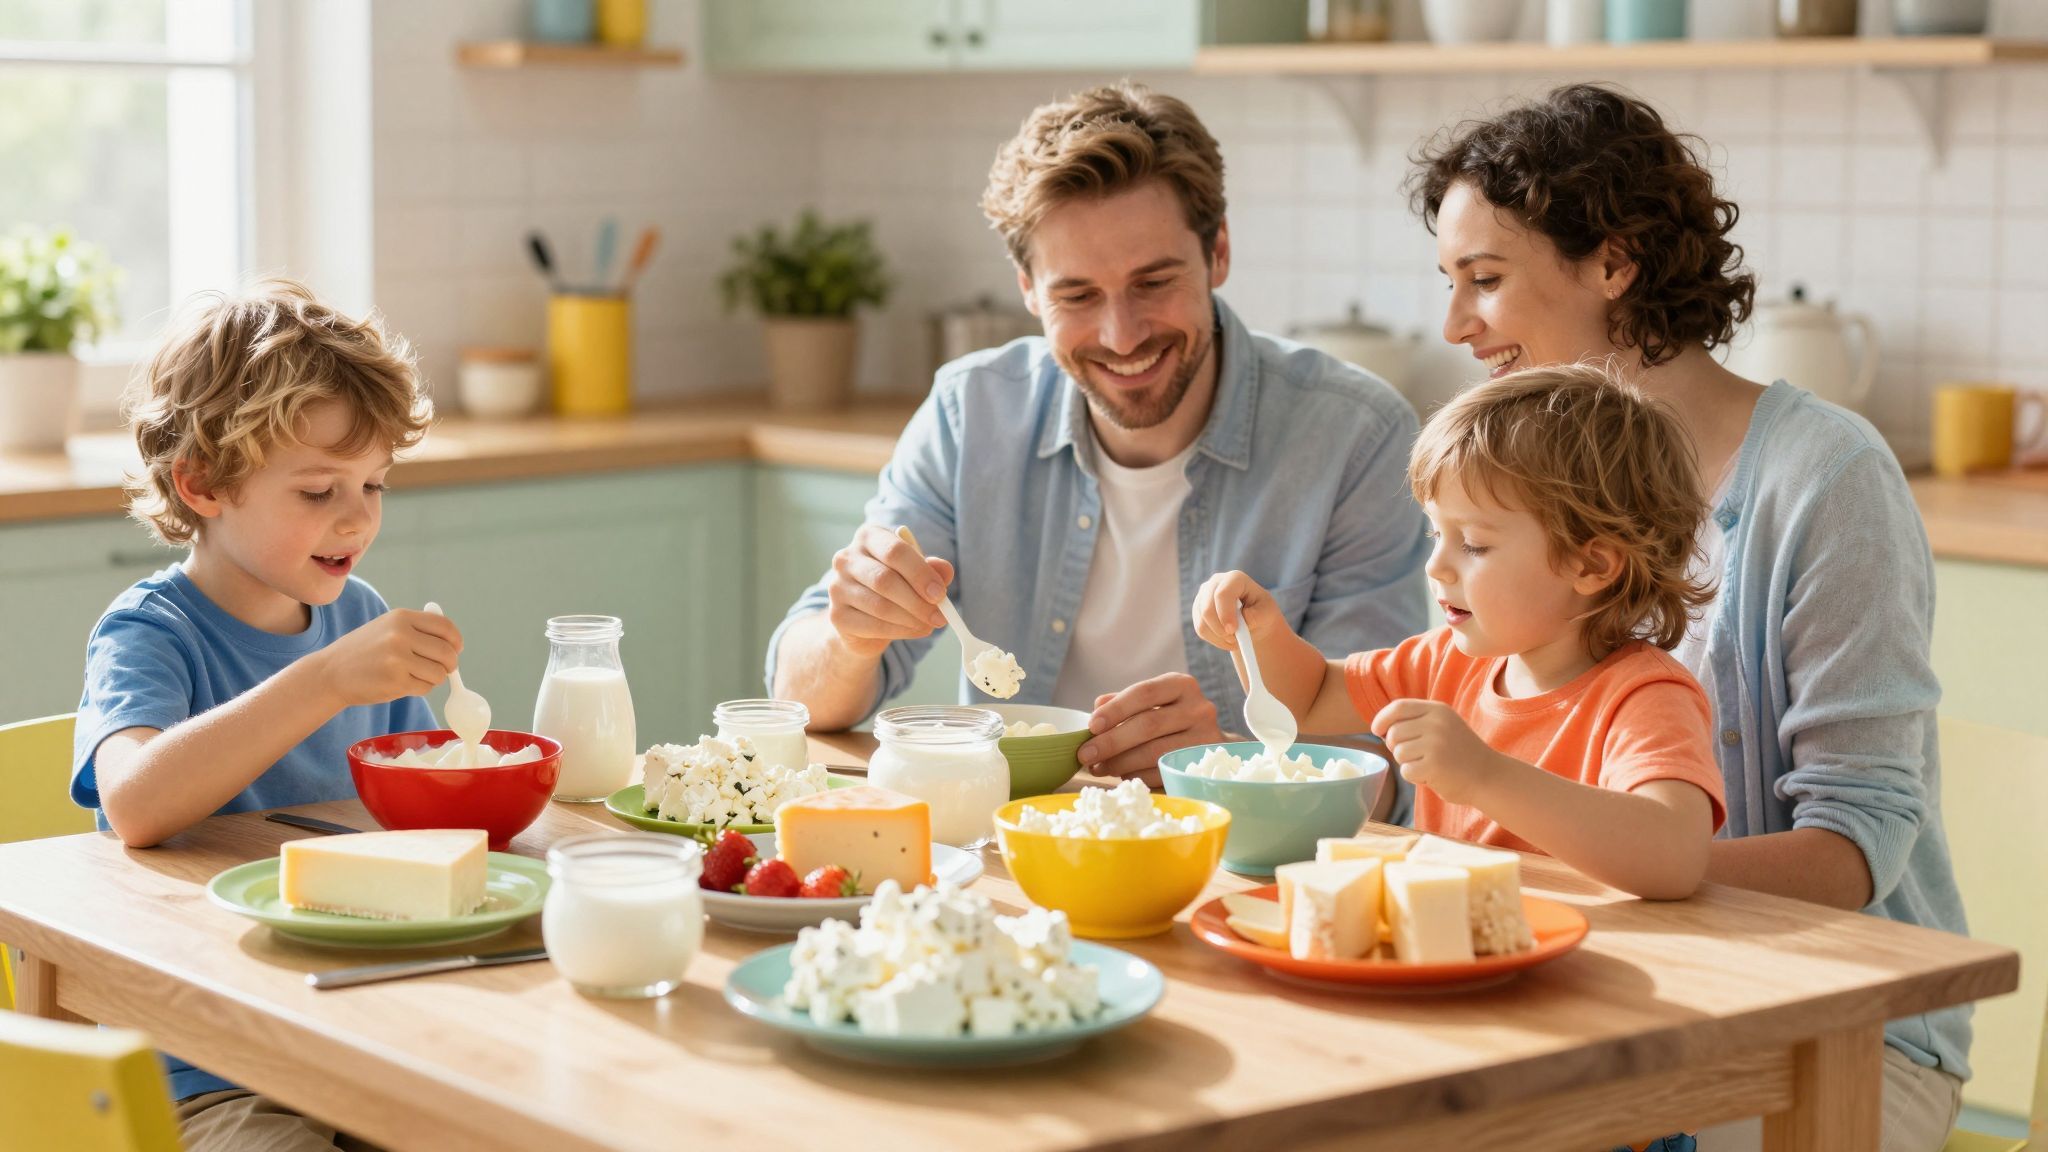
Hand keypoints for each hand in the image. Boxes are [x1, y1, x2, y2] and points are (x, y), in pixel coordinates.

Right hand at [313, 609, 461, 709]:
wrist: (330, 673)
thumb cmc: (363, 651)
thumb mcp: (386, 627)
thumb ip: (418, 629)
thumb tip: (454, 641)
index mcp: (401, 618)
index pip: (445, 627)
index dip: (455, 641)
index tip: (456, 649)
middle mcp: (400, 635)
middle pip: (447, 652)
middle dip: (450, 664)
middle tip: (441, 669)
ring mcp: (397, 659)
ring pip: (439, 673)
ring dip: (433, 678)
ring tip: (415, 675)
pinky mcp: (395, 681)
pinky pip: (425, 687)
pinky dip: (421, 688)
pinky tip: (403, 683)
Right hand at [823, 523, 956, 658]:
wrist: (863, 617)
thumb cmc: (894, 586)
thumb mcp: (917, 573)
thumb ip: (932, 569)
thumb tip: (944, 570)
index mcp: (869, 537)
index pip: (895, 551)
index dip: (920, 574)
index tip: (940, 594)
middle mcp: (846, 558)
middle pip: (885, 579)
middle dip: (918, 601)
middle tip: (940, 616)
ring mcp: (837, 587)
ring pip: (880, 606)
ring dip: (912, 619)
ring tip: (928, 624)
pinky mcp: (837, 616)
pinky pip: (874, 626)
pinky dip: (900, 631)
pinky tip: (913, 630)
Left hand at [1079, 673, 1225, 785]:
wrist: (1210, 745)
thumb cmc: (1172, 720)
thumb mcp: (1152, 703)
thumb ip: (1124, 702)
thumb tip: (1097, 707)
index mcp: (1182, 685)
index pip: (1144, 692)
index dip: (1115, 710)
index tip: (1091, 726)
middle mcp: (1198, 709)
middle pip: (1148, 725)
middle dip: (1112, 742)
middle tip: (1085, 755)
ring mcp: (1204, 739)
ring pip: (1155, 753)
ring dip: (1120, 763)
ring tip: (1099, 768)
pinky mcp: (1201, 766)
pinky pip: (1162, 773)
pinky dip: (1136, 776)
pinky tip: (1121, 775)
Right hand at [1191, 570, 1288, 653]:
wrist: (1254, 619)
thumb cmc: (1262, 612)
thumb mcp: (1268, 613)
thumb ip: (1256, 616)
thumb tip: (1241, 620)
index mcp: (1235, 579)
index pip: (1222, 594)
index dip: (1225, 613)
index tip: (1232, 630)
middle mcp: (1215, 583)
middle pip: (1207, 608)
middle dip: (1220, 629)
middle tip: (1234, 639)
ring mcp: (1204, 596)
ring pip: (1202, 621)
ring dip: (1219, 636)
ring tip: (1235, 640)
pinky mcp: (1198, 610)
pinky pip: (1201, 629)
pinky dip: (1214, 639)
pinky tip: (1227, 639)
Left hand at [1370, 698, 1501, 806]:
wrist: (1489, 776)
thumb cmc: (1458, 754)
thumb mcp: (1442, 726)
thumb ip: (1416, 722)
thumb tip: (1379, 727)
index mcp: (1438, 710)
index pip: (1398, 707)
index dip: (1382, 719)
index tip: (1377, 730)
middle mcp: (1436, 723)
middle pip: (1394, 733)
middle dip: (1397, 747)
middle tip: (1418, 755)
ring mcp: (1436, 743)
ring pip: (1398, 753)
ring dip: (1408, 763)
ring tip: (1429, 764)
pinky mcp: (1434, 765)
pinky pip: (1406, 771)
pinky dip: (1415, 777)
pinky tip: (1433, 776)